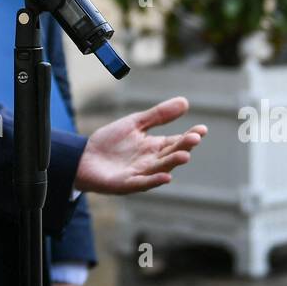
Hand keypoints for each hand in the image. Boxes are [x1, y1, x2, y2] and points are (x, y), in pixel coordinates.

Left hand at [74, 97, 206, 194]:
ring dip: (172, 163)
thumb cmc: (111, 142)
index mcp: (155, 147)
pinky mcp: (127, 183)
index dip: (190, 136)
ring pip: (160, 168)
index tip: (202, 129)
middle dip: (184, 147)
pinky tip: (166, 177)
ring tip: (185, 156)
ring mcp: (140, 173)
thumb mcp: (136, 123)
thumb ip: (159, 115)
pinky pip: (143, 183)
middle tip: (195, 138)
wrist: (84, 157)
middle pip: (171, 154)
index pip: (177, 141)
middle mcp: (152, 161)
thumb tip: (185, 102)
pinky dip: (154, 180)